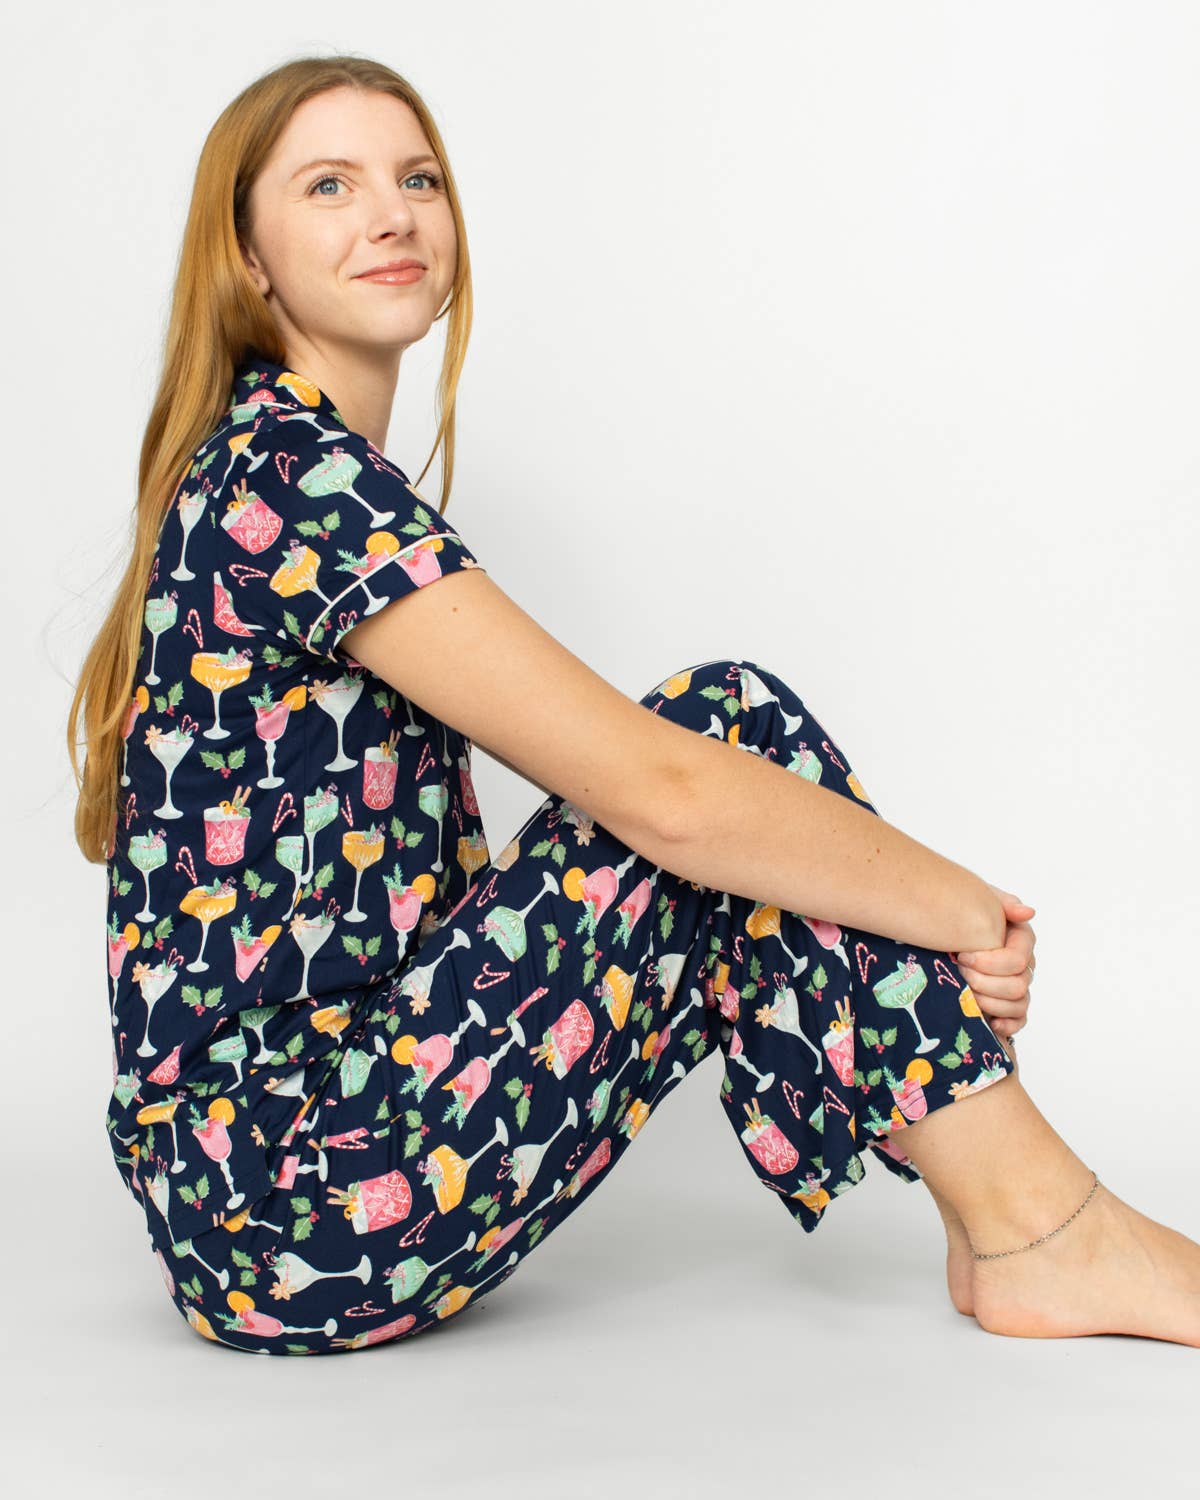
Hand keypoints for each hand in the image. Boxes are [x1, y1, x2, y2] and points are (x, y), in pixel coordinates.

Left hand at [952, 885, 1035, 1043]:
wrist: (940, 933)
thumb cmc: (959, 915)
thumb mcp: (977, 901)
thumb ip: (1002, 903)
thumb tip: (1028, 912)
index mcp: (1020, 940)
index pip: (1017, 959)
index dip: (990, 962)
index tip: (962, 956)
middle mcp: (1023, 965)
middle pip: (1017, 985)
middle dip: (984, 982)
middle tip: (959, 972)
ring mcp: (1017, 987)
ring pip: (1018, 1003)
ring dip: (989, 1002)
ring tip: (965, 993)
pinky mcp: (1009, 1007)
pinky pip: (1019, 1021)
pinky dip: (1006, 1024)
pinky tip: (990, 1022)